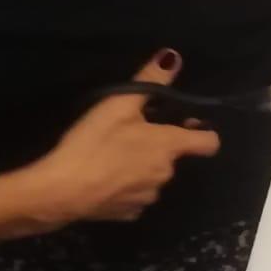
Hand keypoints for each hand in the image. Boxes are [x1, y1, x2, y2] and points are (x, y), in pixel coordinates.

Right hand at [24, 50, 220, 225]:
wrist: (61, 191)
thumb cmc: (95, 142)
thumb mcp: (120, 103)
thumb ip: (150, 79)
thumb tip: (173, 56)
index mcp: (170, 146)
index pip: (209, 142)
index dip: (202, 132)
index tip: (184, 123)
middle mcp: (166, 174)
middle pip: (173, 157)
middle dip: (159, 146)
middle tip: (132, 133)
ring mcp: (147, 197)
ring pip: (153, 177)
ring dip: (142, 167)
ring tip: (114, 156)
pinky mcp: (127, 214)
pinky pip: (134, 197)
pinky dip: (126, 188)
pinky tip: (104, 179)